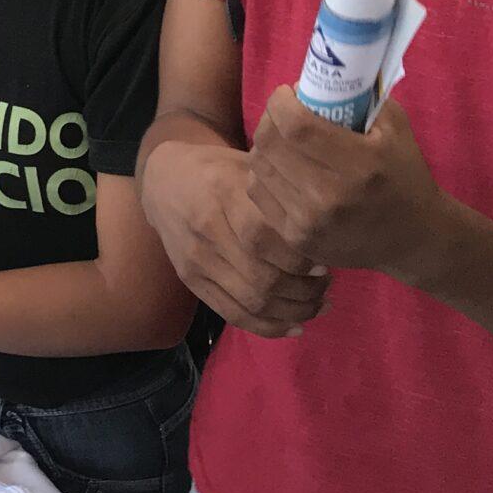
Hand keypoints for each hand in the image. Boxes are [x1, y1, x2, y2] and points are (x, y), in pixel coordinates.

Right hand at [139, 134, 328, 337]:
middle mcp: (205, 228)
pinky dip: (269, 327)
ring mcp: (195, 258)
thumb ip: (281, 189)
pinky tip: (296, 325)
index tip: (325, 262)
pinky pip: (233, 314)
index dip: (298, 257)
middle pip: (261, 276)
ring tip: (319, 302)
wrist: (164, 181)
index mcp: (221, 192)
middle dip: (305, 289)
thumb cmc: (218, 169)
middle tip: (328, 285)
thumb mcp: (248, 165)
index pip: (262, 236)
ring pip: (251, 301)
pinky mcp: (191, 279)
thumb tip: (327, 220)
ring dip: (294, 310)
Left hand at [245, 88, 448, 275]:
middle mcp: (329, 196)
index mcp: (359, 166)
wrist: (414, 239)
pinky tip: (282, 166)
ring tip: (283, 138)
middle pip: (270, 143)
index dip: (281, 102)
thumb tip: (315, 76)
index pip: (295, 126)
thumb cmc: (405, 176)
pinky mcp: (296, 238)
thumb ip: (360, 97)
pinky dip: (264, 172)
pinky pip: (258, 192)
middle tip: (283, 112)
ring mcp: (309, 222)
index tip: (287, 93)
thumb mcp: (396, 129)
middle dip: (270, 118)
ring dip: (265, 144)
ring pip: (258, 166)